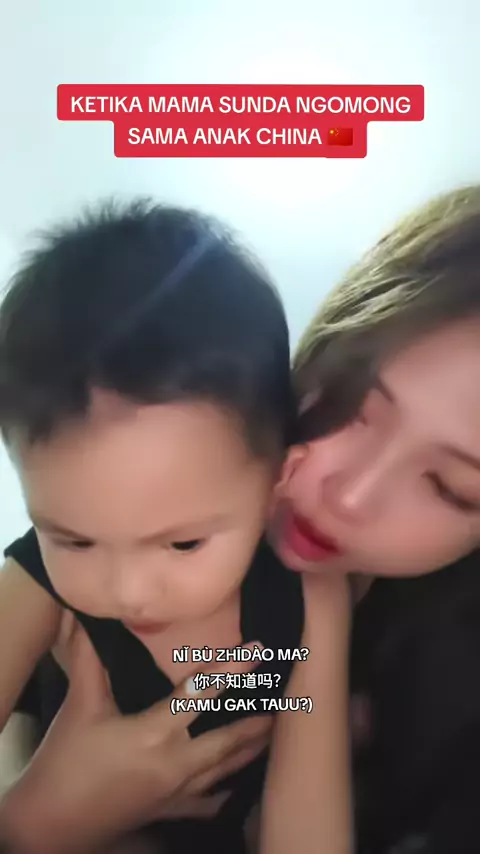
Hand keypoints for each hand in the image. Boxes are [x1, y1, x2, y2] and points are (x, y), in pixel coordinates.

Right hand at [1, 624, 270, 853]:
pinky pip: (208, 802)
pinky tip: (237, 783)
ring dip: (250, 750)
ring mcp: (175, 792)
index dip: (231, 668)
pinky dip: (226, 790)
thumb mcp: (81, 707)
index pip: (200, 693)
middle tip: (287, 702)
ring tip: (274, 731)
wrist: (51, 824)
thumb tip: (91, 619)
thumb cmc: (66, 761)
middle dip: (257, 722)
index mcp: (154, 733)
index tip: (260, 649)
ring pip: (225, 771)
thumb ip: (90, 661)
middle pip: (227, 740)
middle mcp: (175, 763)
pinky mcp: (169, 811)